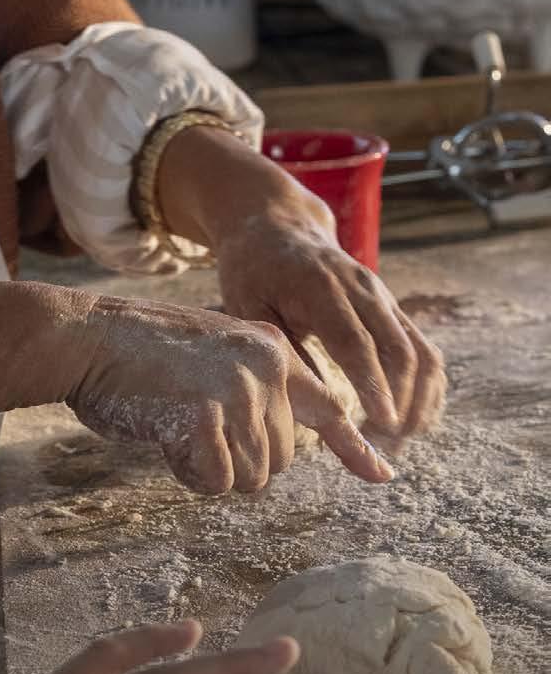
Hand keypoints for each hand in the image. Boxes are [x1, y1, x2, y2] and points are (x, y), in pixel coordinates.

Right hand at [64, 295, 394, 493]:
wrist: (85, 338)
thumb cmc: (134, 357)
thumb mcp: (211, 360)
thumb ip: (250, 392)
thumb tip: (277, 453)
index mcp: (273, 351)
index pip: (327, 408)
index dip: (354, 448)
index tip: (382, 474)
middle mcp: (268, 368)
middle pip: (279, 460)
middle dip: (236, 460)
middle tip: (191, 428)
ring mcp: (239, 391)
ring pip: (250, 476)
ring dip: (211, 470)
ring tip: (175, 427)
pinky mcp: (207, 416)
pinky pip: (216, 480)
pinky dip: (190, 474)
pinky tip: (164, 439)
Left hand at [156, 126, 446, 437]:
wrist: (278, 227)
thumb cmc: (254, 273)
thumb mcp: (249, 309)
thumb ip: (279, 349)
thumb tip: (308, 400)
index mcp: (323, 289)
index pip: (356, 343)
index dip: (372, 385)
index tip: (382, 422)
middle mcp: (364, 290)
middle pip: (398, 350)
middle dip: (399, 401)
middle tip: (386, 446)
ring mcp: (383, 297)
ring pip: (419, 350)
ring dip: (418, 398)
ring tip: (401, 440)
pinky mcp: (391, 307)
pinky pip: (421, 347)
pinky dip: (425, 385)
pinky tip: (415, 418)